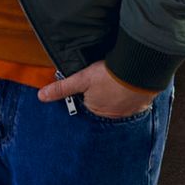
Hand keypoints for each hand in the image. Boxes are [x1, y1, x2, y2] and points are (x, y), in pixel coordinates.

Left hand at [36, 61, 158, 120]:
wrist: (139, 70)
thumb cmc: (110, 75)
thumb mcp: (81, 79)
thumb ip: (62, 88)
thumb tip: (41, 96)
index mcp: (96, 110)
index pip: (88, 101)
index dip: (89, 89)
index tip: (93, 80)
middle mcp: (112, 115)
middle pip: (104, 102)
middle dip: (104, 92)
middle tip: (107, 77)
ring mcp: (129, 111)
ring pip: (121, 102)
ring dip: (120, 93)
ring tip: (119, 78)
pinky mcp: (143, 104)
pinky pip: (136, 100)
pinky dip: (134, 93)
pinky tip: (132, 83)